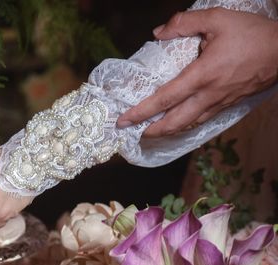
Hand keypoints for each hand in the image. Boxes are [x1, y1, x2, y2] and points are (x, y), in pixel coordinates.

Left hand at [116, 7, 277, 136]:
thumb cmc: (253, 33)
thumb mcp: (219, 18)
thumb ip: (186, 22)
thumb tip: (158, 32)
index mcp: (203, 75)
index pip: (165, 99)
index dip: (141, 111)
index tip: (124, 119)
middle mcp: (209, 95)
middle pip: (174, 122)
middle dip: (151, 130)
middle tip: (133, 132)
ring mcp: (220, 102)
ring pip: (189, 124)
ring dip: (167, 131)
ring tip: (151, 130)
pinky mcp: (229, 104)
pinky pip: (202, 120)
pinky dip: (185, 124)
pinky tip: (177, 122)